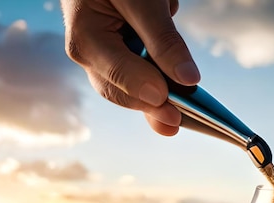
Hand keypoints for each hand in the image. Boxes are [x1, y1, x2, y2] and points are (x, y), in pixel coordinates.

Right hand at [60, 0, 199, 135]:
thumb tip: (187, 79)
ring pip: (131, 92)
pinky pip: (141, 82)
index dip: (144, 88)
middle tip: (178, 120)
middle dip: (151, 107)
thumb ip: (163, 39)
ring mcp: (104, 60)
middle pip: (120, 91)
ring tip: (180, 119)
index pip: (117, 71)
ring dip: (156, 103)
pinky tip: (177, 100)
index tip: (168, 99)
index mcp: (86, 36)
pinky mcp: (120, 60)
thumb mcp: (143, 1)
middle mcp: (90, 54)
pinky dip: (160, 89)